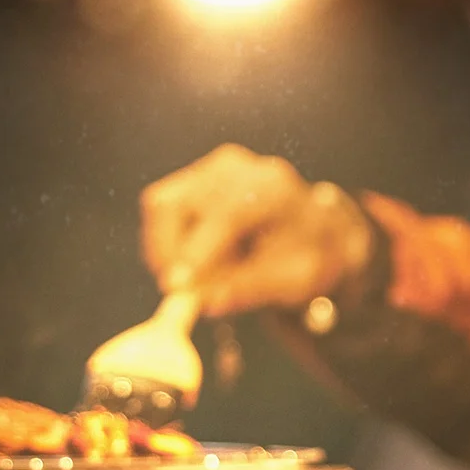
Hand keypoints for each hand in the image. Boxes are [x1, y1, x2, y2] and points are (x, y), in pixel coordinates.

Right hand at [140, 144, 374, 315]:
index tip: (178, 286)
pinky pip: (160, 208)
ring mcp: (211, 168)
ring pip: (162, 205)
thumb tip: (209, 302)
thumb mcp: (293, 281)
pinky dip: (166, 240)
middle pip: (183, 203)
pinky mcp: (193, 176)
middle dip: (173, 254)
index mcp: (273, 189)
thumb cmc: (305, 257)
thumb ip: (251, 288)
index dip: (198, 251)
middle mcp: (239, 169)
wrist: (309, 231)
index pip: (226, 213)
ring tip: (198, 278)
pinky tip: (194, 261)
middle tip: (181, 294)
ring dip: (166, 249)